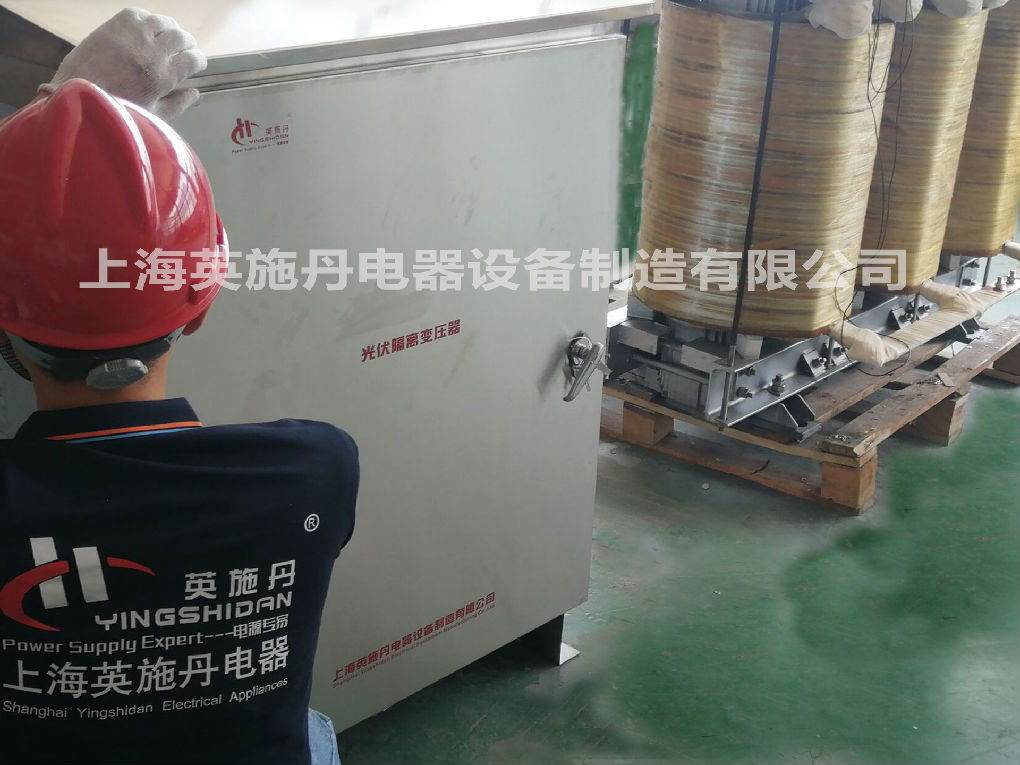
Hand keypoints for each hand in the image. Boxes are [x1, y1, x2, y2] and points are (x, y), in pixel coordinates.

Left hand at [39, 7, 205, 119]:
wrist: (77, 91)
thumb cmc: (116, 109)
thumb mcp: (152, 115)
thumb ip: (177, 104)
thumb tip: (195, 93)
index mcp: (163, 77)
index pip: (194, 59)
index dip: (198, 60)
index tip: (195, 63)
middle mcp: (152, 52)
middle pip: (182, 37)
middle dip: (187, 43)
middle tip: (184, 49)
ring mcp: (134, 35)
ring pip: (165, 22)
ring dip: (170, 29)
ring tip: (167, 37)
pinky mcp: (117, 24)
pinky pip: (142, 14)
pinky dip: (148, 20)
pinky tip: (146, 30)